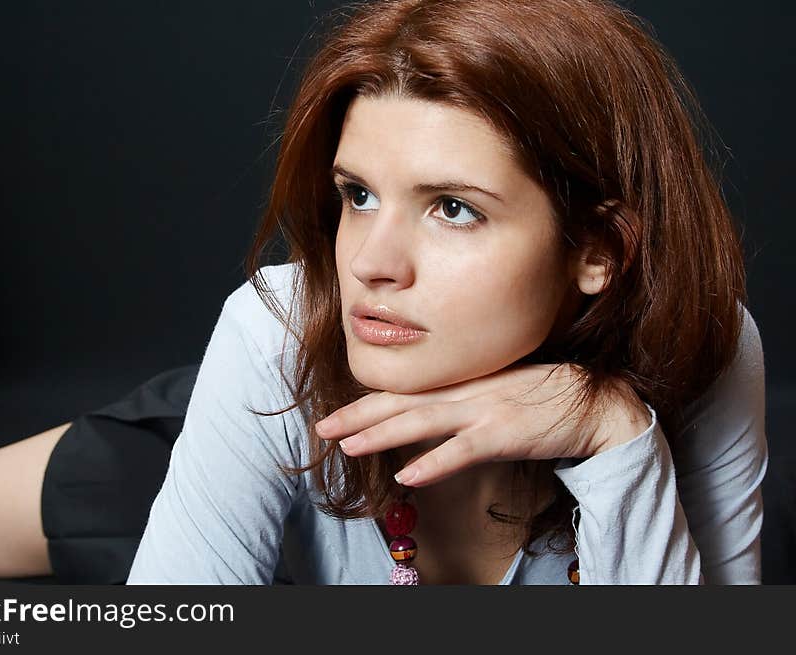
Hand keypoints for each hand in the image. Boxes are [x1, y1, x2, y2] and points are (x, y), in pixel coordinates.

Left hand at [314, 364, 651, 486]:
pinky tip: (407, 475)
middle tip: (322, 429)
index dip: (366, 404)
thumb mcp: (496, 392)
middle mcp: (466, 392)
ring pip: (422, 421)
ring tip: (348, 447)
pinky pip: (463, 450)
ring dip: (381, 435)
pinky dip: (434, 462)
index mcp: (462, 382)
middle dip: (358, 416)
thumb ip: (461, 402)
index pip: (404, 393)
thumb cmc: (544, 398)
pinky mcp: (505, 432)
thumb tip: (426, 416)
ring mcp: (484, 410)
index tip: (335, 416)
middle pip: (402, 403)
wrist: (596, 402)